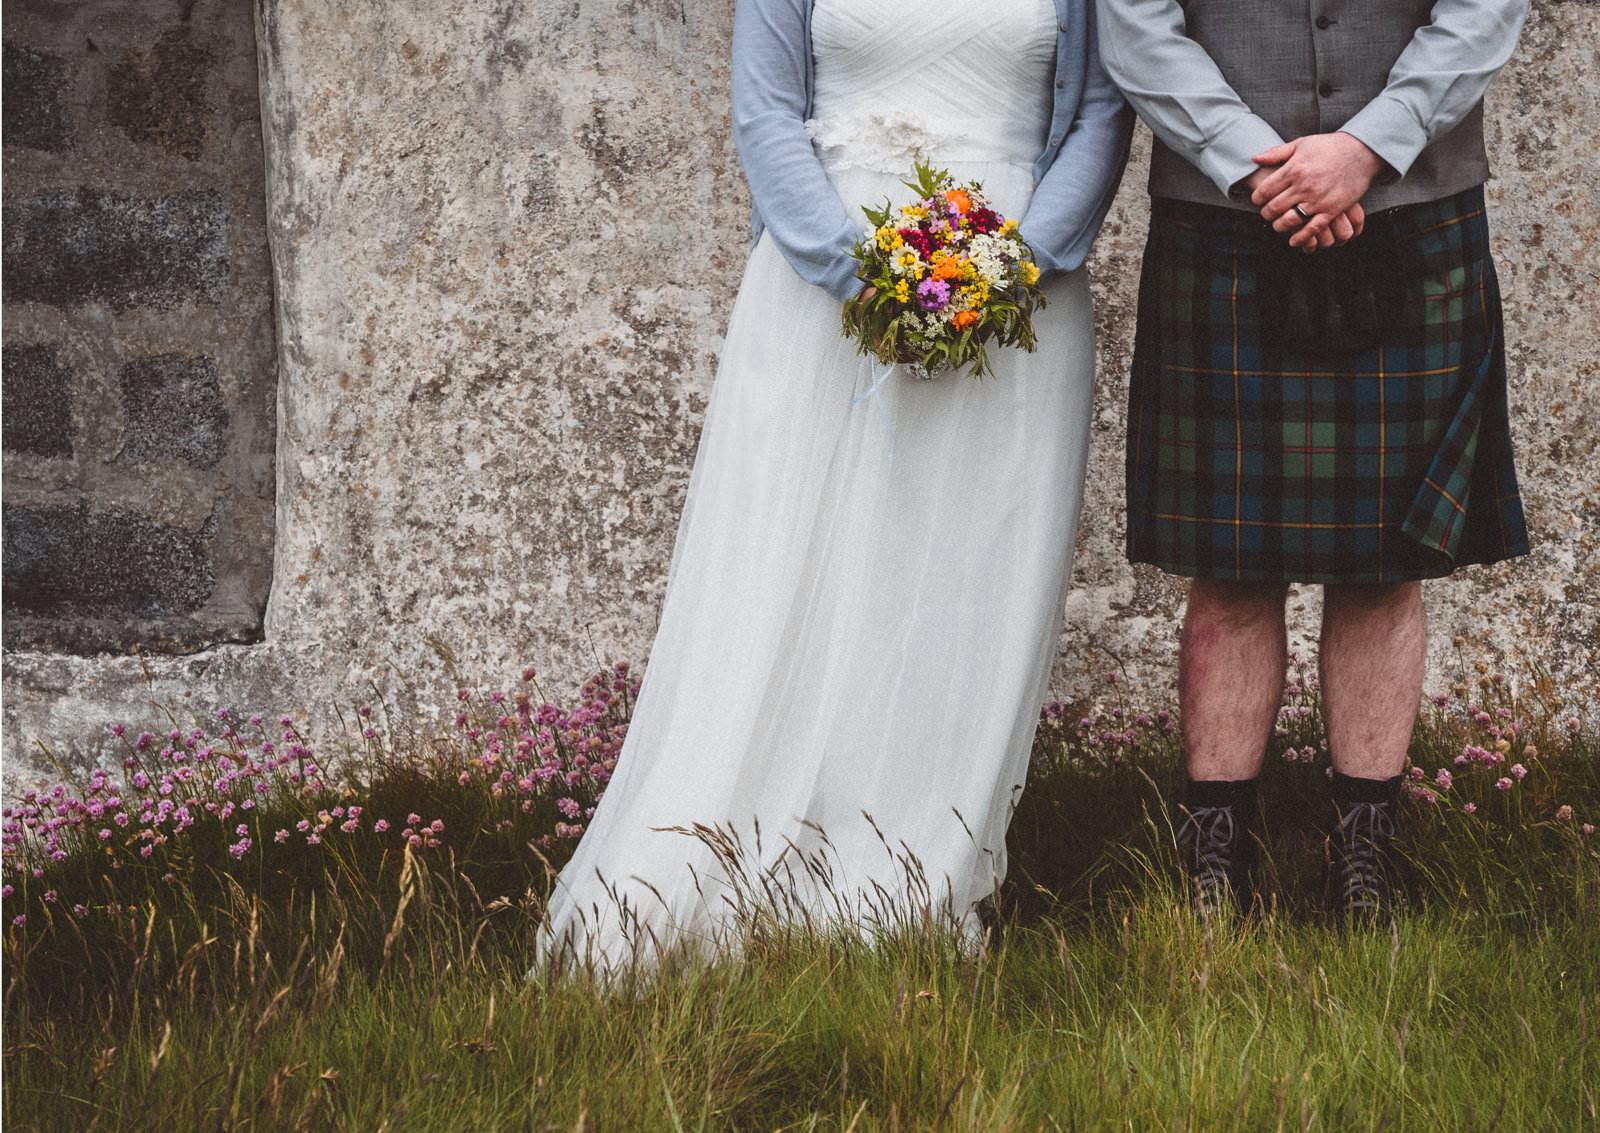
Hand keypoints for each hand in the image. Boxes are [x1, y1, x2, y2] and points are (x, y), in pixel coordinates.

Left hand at [1249, 132, 1381, 249]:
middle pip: (1274, 208)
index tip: (1258, 200)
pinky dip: (1300, 238)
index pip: (1265, 191)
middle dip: (1266, 213)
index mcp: (1294, 170)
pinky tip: (1293, 240)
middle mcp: (1304, 186)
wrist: (1361, 151)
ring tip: (1278, 224)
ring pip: (1289, 221)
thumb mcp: (1301, 144)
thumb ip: (1277, 153)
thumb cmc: (1329, 147)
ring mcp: (1318, 199)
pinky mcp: (1331, 210)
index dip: (1257, 198)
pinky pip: (1312, 229)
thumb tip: (1254, 158)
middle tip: (1267, 213)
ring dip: (1279, 226)